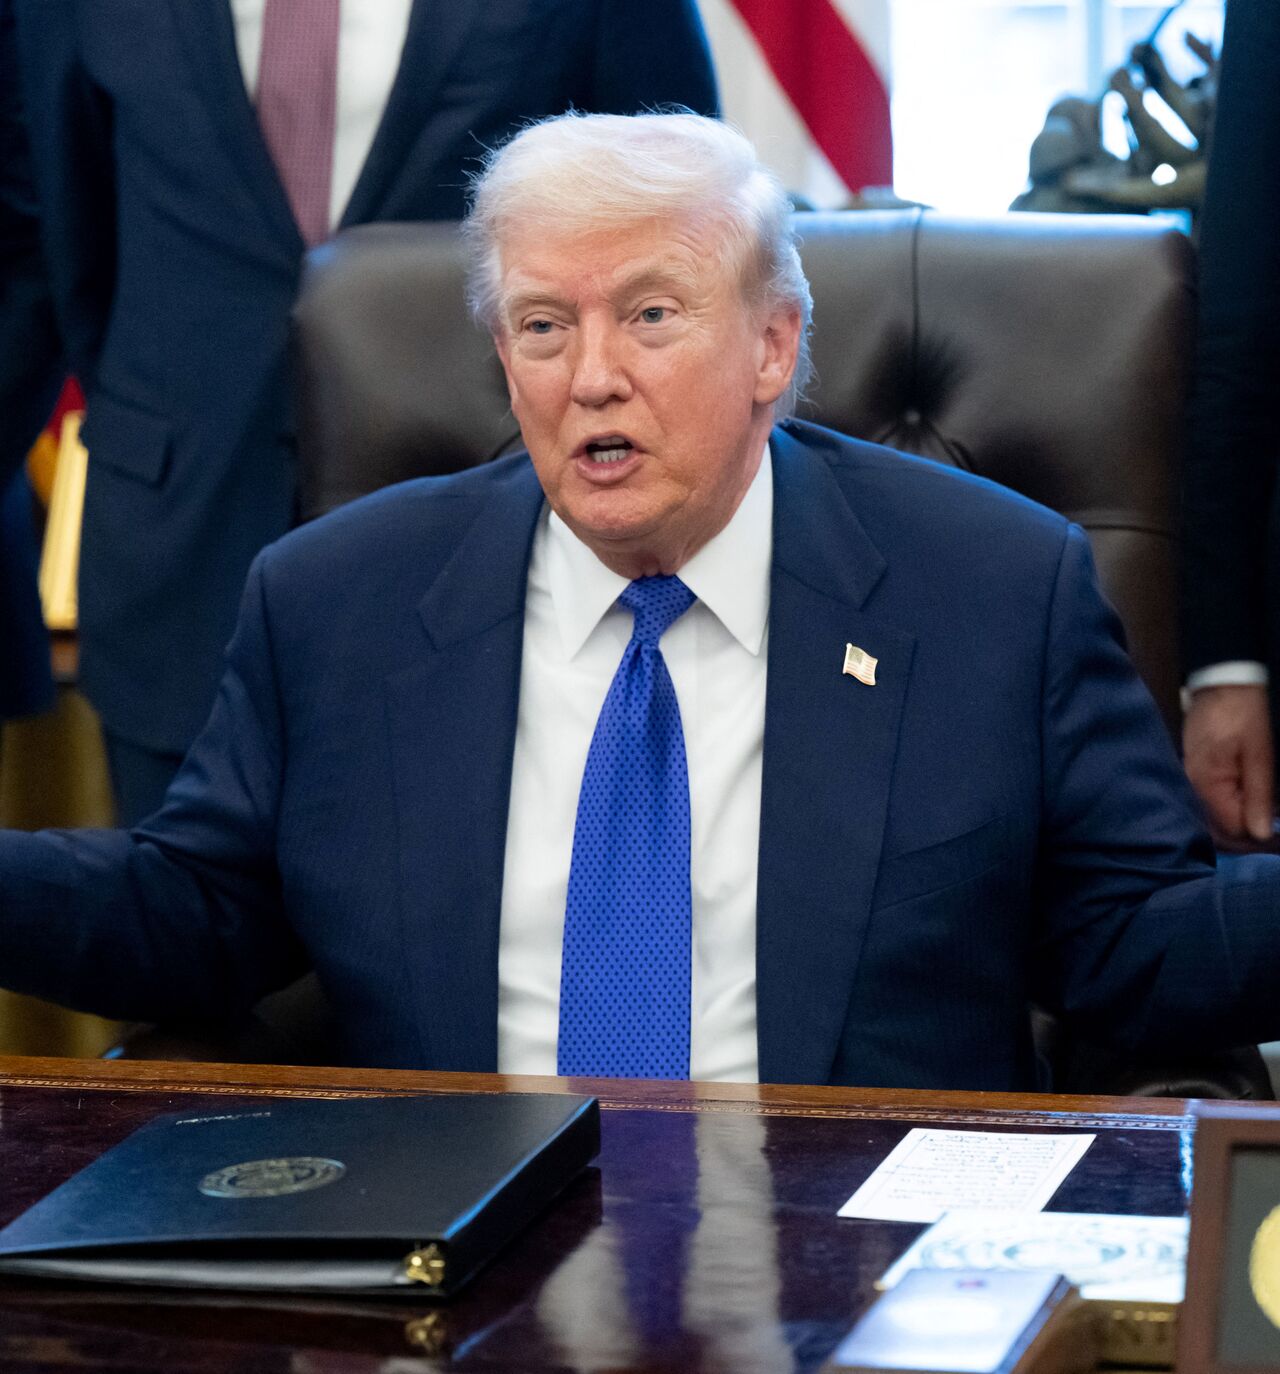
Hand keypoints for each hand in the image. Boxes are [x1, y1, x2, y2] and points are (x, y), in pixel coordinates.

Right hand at [1183, 684, 1274, 845]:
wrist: (1223, 681)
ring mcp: (1190, 778)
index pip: (1230, 830)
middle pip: (1217, 830)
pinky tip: (1248, 804)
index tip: (1279, 837)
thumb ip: (1259, 794)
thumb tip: (1260, 834)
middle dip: (1247, 837)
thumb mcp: (1260, 751)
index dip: (1258, 838)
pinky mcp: (1195, 771)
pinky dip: (1230, 809)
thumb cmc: (1244, 712)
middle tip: (1275, 836)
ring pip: (1213, 818)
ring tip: (1266, 819)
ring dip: (1239, 824)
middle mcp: (1192, 786)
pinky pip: (1210, 802)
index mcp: (1207, 784)